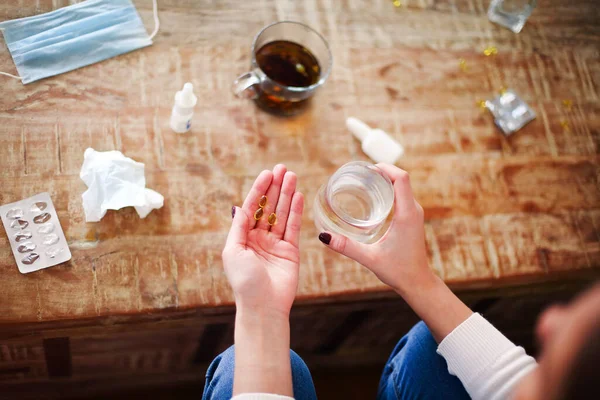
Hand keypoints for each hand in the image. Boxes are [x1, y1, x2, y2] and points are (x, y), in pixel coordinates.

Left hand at [223, 164, 304, 317]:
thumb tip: (241, 207)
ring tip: (293, 176)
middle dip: (274, 187)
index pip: (252, 207)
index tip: (267, 173)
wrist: (263, 306)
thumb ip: (239, 228)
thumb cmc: (244, 282)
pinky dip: (296, 211)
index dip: (259, 190)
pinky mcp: (290, 251)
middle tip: (282, 168)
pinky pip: (293, 227)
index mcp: (242, 237)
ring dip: (287, 195)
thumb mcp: (233, 251)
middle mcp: (259, 238)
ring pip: (282, 214)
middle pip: (268, 207)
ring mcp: (275, 243)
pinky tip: (299, 196)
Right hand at [318, 164, 432, 294]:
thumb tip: (323, 236)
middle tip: (358, 174)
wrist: (418, 283)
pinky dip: (387, 190)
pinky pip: (401, 196)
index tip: (366, 168)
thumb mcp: (370, 258)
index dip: (386, 167)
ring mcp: (413, 213)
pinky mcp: (411, 219)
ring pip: (401, 186)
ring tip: (362, 181)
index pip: (401, 178)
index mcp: (406, 214)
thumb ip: (346, 247)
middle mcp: (413, 210)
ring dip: (384, 180)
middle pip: (400, 178)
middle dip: (380, 171)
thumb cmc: (399, 271)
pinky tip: (371, 197)